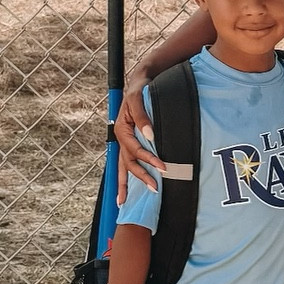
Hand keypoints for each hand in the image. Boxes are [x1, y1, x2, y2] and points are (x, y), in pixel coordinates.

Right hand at [114, 80, 163, 200]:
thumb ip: (142, 116)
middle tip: (154, 189)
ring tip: (123, 202)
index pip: (134, 149)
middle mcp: (121, 138)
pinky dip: (126, 176)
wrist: (140, 82)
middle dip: (139, 177)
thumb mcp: (138, 98)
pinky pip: (126, 162)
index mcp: (121, 129)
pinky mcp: (130, 143)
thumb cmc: (139, 89)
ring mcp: (124, 142)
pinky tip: (125, 190)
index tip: (162, 167)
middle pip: (127, 162)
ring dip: (125, 183)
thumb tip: (150, 135)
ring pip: (123, 166)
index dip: (148, 159)